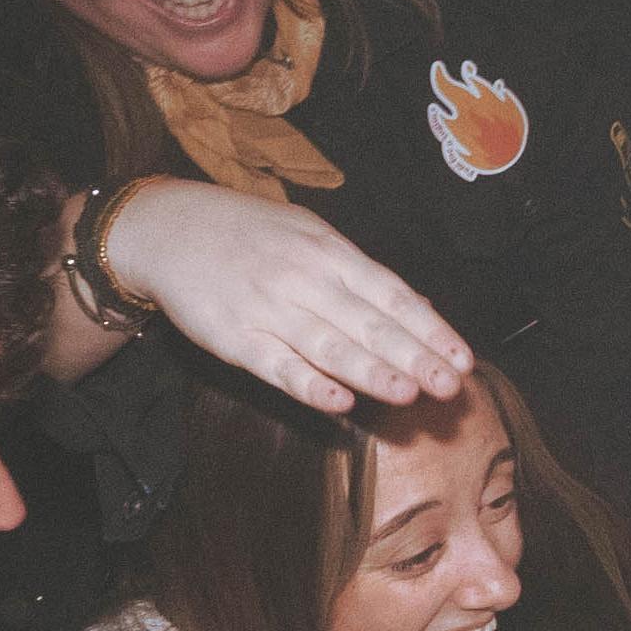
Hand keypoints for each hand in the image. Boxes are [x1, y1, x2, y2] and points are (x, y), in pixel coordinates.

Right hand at [96, 182, 470, 411]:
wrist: (168, 228)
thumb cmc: (252, 235)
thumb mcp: (310, 236)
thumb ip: (361, 276)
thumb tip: (418, 309)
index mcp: (330, 253)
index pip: (392, 296)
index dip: (430, 330)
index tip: (462, 360)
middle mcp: (304, 280)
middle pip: (368, 325)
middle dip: (414, 357)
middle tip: (449, 388)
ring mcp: (268, 310)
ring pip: (329, 347)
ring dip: (371, 372)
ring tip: (409, 394)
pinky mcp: (234, 338)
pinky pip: (278, 366)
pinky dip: (309, 384)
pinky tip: (339, 402)